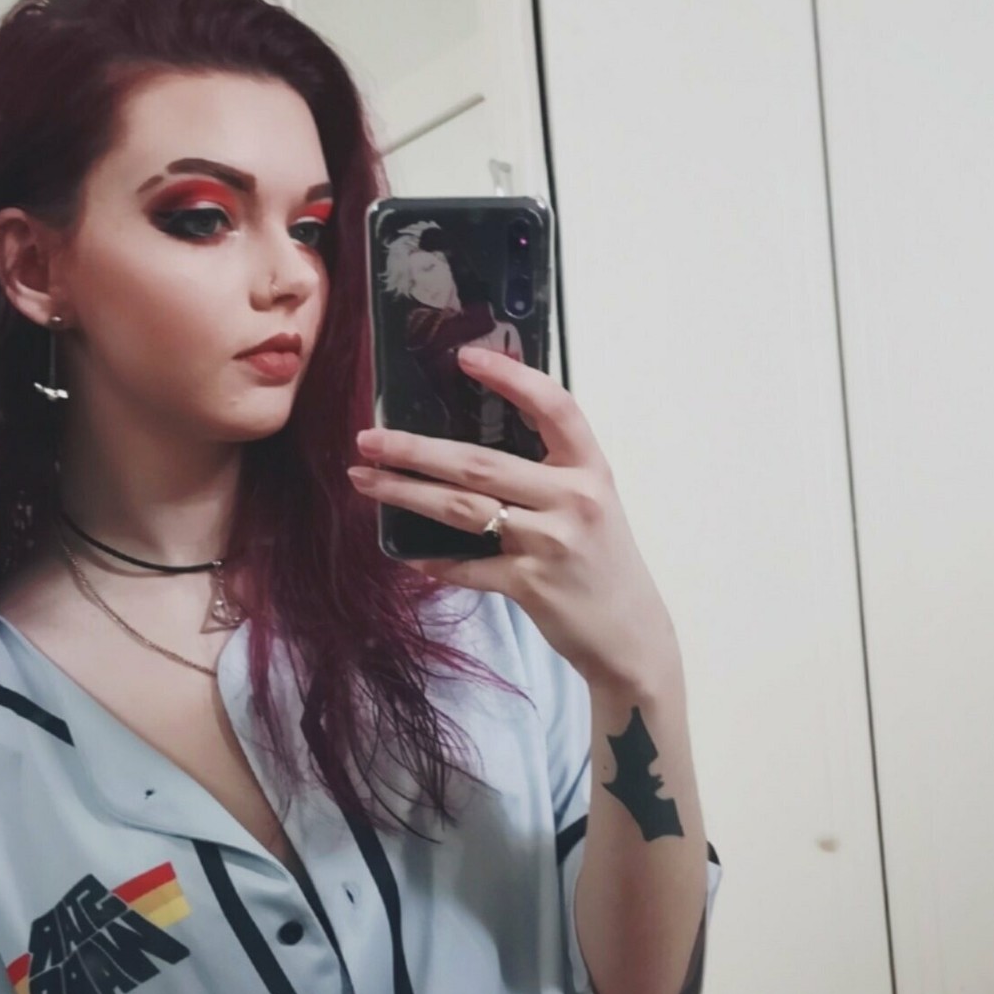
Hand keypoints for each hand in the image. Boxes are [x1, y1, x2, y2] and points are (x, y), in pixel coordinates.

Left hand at [347, 347, 677, 694]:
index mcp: (590, 469)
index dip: (511, 378)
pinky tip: (404, 551)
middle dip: (416, 449)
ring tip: (365, 479)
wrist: (629, 635)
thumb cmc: (603, 564)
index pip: (554, 406)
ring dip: (406, 493)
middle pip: (480, 463)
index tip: (465, 357)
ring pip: (463, 509)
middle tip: (369, 437)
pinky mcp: (530, 585)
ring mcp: (550, 543)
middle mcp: (572, 499)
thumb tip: (476, 447)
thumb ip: (549, 473)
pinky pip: (467, 566)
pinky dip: (433, 561)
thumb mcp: (591, 504)